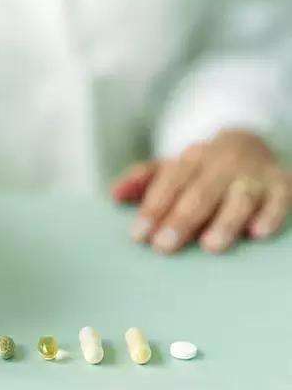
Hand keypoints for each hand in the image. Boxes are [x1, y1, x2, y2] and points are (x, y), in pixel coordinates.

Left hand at [112, 129, 290, 253]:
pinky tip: (258, 233)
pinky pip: (280, 199)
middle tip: (164, 246)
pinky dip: (271, 215)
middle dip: (181, 220)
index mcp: (191, 159)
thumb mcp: (171, 168)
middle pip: (200, 192)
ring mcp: (253, 174)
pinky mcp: (281, 185)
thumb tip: (114, 195)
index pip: (169, 184)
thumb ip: (142, 180)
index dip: (153, 209)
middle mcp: (222, 163)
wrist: (249, 143)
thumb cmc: (200, 169)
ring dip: (225, 220)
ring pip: (240, 197)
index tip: (139, 235)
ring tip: (210, 245)